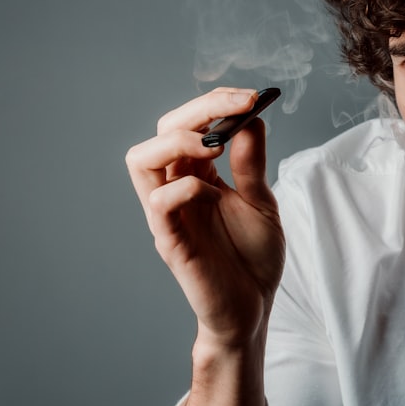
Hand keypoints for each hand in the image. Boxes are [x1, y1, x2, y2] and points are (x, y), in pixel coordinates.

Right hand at [126, 88, 285, 349]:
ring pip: (141, 160)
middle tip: (237, 107)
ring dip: (176, 140)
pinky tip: (208, 190)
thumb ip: (252, 164)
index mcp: (199, 175)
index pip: (190, 124)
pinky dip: (181, 187)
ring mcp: (170, 214)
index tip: (252, 97)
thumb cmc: (253, 258)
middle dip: (197, 110)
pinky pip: (158, 203)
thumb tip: (251, 119)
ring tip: (212, 142)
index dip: (215, 103)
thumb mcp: (263, 203)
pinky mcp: (171, 241)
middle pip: (161, 131)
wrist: (254, 308)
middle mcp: (178, 189)